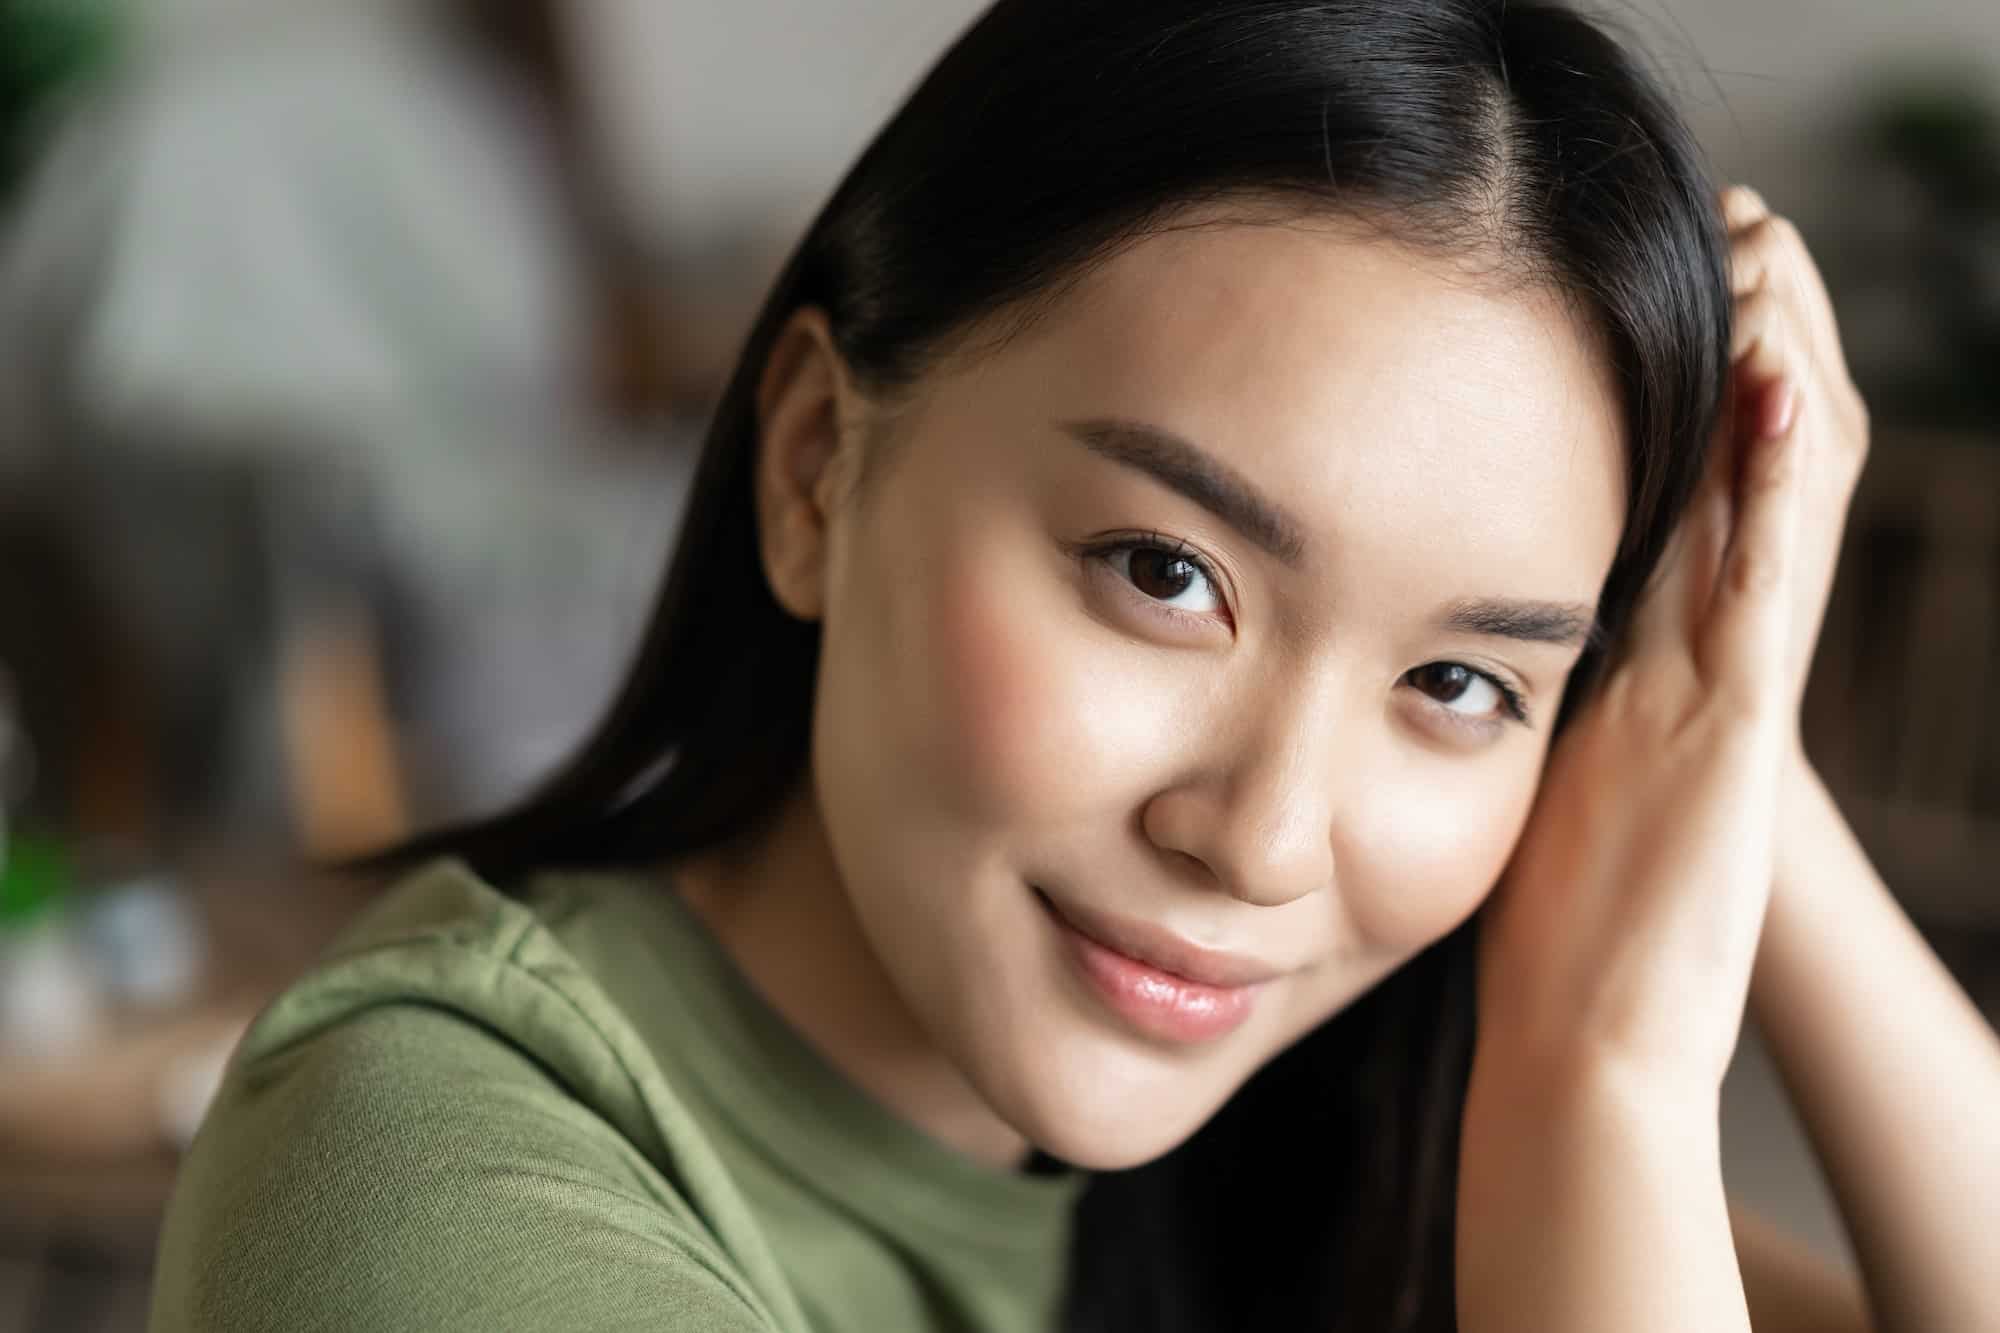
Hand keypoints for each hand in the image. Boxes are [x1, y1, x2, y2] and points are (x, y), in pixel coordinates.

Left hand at [1474, 191, 1823, 1096]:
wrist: (1597, 1052)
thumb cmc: (1557, 953)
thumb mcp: (1539, 803)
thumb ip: (1524, 727)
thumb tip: (1432, 666)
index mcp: (1639, 684)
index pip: (1667, 514)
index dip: (1679, 407)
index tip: (1657, 308)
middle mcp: (1691, 673)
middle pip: (1730, 480)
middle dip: (1736, 355)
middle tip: (1735, 238)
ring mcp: (1724, 697)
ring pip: (1764, 507)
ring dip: (1768, 380)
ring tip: (1764, 260)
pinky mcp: (1739, 732)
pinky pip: (1767, 581)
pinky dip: (1779, 484)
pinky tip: (1777, 387)